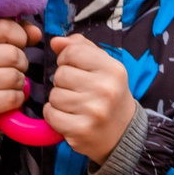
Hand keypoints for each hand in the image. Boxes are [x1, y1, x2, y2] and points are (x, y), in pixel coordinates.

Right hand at [0, 19, 43, 132]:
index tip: (14, 45)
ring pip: (14, 77)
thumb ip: (18, 33)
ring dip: (18, 84)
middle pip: (14, 55)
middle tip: (10, 69)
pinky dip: (16, 99)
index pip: (5, 28)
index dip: (19, 37)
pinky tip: (5, 98)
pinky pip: (12, 97)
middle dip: (20, 64)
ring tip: (7, 85)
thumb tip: (36, 33)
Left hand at [44, 34, 138, 162]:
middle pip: (60, 74)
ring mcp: (94, 111)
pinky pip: (51, 114)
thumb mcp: (103, 66)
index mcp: (113, 69)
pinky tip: (68, 117)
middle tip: (78, 91)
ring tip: (75, 105)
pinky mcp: (81, 130)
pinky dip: (54, 116)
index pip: (72, 51)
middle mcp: (106, 89)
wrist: (122, 133)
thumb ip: (81, 48)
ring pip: (54, 95)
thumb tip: (56, 42)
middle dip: (63, 82)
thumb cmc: (108, 94)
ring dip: (59, 100)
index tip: (74, 68)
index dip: (66, 58)